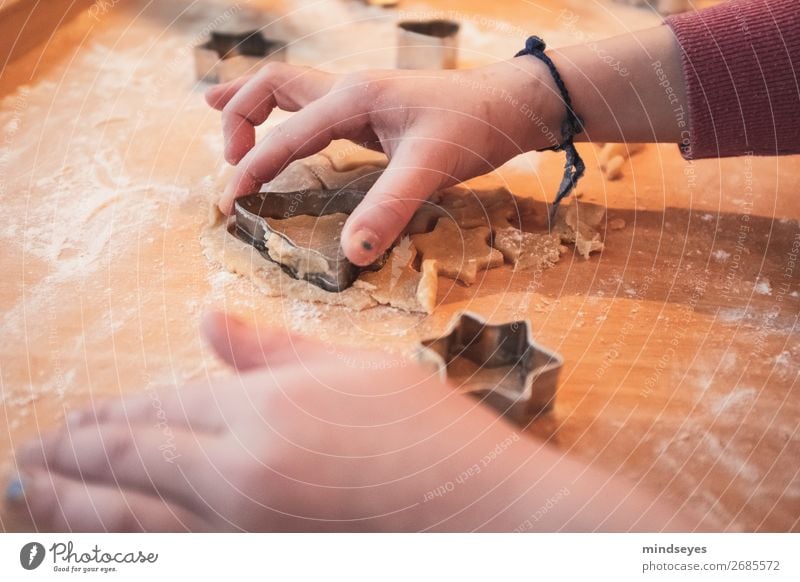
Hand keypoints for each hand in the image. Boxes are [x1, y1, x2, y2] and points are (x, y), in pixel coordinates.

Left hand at [7, 313, 695, 531]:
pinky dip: (122, 552)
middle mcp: (235, 477)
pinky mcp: (260, 560)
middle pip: (124, 468)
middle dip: (64, 464)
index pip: (154, 411)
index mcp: (259, 413)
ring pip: (127, 527)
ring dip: (67, 515)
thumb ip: (268, 348)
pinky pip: (168, 557)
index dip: (102, 419)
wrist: (478, 518)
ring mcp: (243, 531)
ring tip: (29, 503)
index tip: (67, 424)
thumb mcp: (351, 370)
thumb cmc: (426, 434)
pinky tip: (102, 548)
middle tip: (24, 462)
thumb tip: (206, 320)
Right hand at [205, 60, 565, 265]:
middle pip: (272, 86)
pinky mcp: (371, 110)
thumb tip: (351, 254)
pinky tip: (281, 128)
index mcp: (353, 98)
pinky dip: (283, 113)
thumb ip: (389, 208)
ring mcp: (359, 95)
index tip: (230, 204)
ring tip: (219, 120)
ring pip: (289, 87)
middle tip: (229, 167)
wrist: (509, 107)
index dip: (253, 169)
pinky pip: (312, 104)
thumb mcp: (431, 169)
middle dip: (239, 119)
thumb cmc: (474, 129)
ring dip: (253, 104)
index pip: (286, 134)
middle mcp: (349, 89)